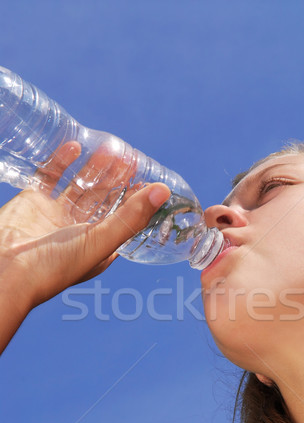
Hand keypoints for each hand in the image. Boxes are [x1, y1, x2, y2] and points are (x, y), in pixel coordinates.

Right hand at [0, 141, 169, 309]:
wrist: (6, 270)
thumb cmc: (56, 265)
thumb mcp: (101, 241)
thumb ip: (131, 217)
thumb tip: (163, 191)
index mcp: (100, 246)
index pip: (126, 218)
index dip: (138, 200)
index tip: (150, 179)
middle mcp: (80, 231)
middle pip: (104, 200)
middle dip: (118, 180)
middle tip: (131, 158)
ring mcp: (57, 216)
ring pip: (81, 186)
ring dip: (95, 168)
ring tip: (111, 149)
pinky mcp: (34, 202)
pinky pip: (51, 176)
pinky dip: (63, 161)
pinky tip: (76, 145)